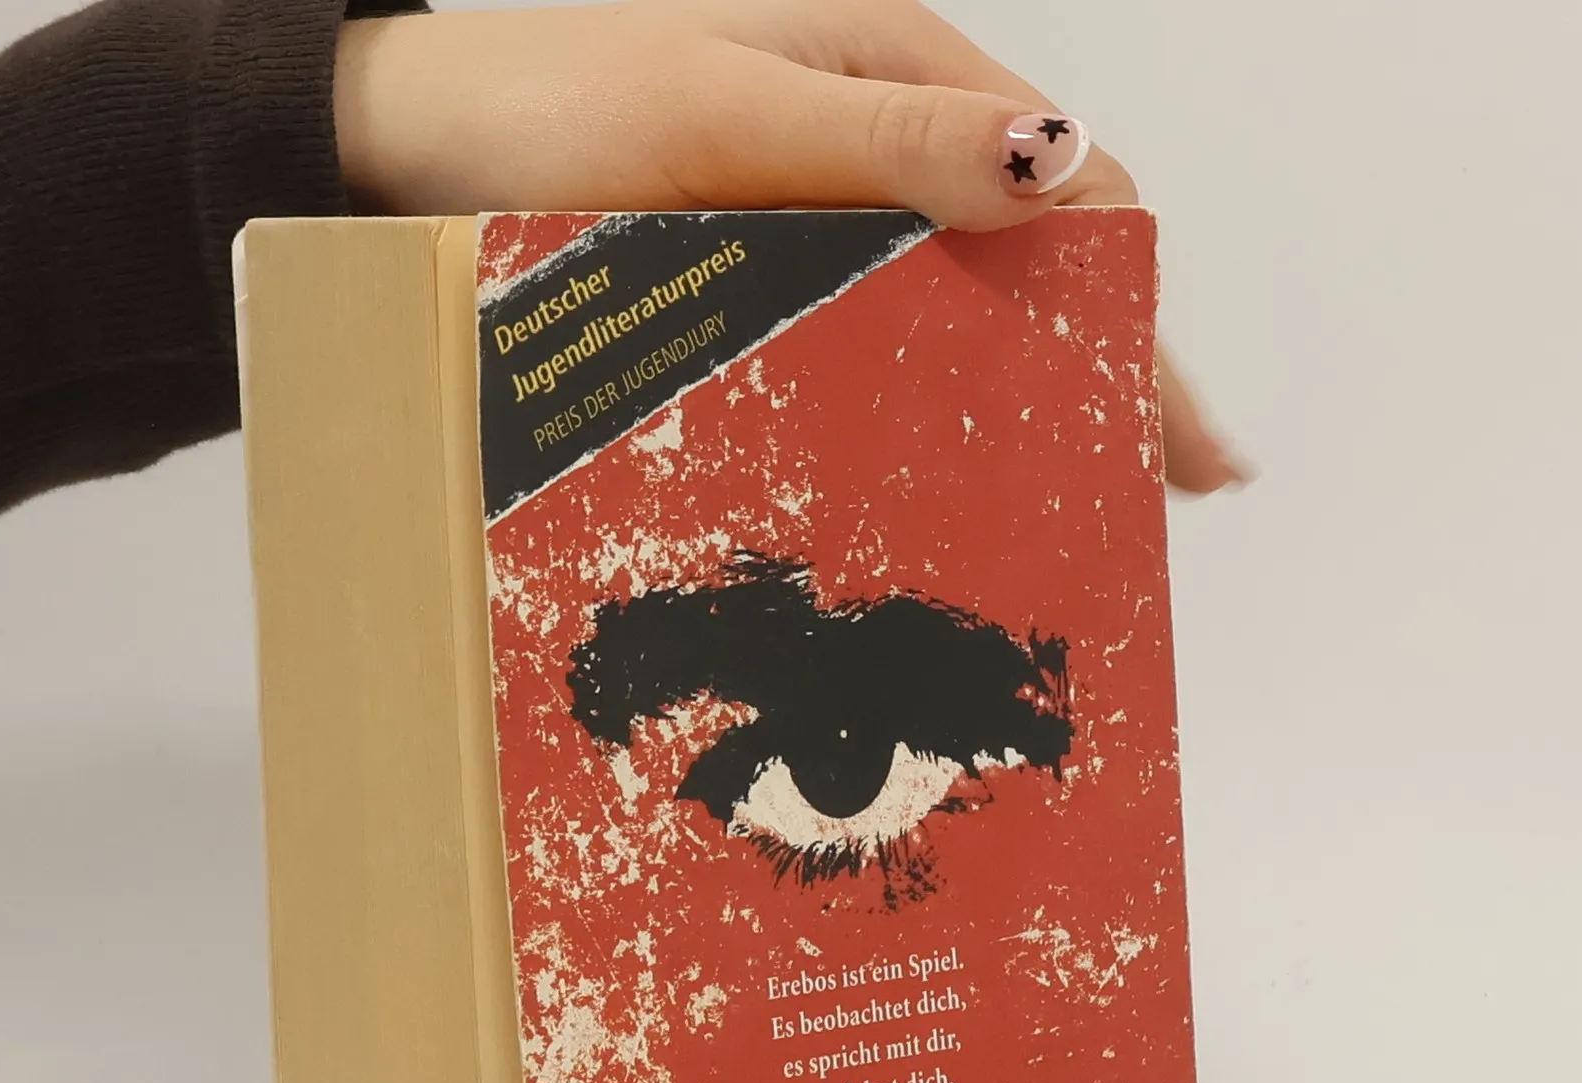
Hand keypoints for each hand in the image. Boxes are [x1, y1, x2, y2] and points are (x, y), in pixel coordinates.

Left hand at [334, 0, 1244, 492]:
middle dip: (1107, 373)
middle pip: (1032, 265)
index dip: (1136, 314)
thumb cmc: (548, 113)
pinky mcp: (769, 283)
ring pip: (963, 315)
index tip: (1175, 438)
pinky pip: (879, 346)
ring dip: (1028, 402)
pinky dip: (933, 407)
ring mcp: (825, 220)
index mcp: (898, 76)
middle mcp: (878, 146)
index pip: (1070, 192)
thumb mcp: (724, 115)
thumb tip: (1051, 169)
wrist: (406, 152)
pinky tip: (955, 473)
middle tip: (1161, 497)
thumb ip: (886, 140)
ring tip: (1078, 506)